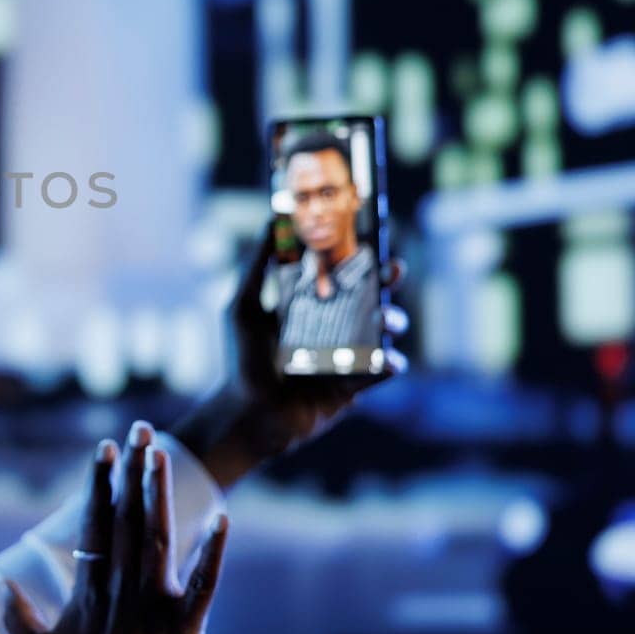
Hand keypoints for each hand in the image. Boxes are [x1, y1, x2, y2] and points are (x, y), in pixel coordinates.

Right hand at [4, 422, 228, 633]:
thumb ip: (20, 615)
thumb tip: (5, 586)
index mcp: (88, 586)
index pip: (95, 520)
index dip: (100, 482)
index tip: (104, 448)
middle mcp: (121, 585)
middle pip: (129, 515)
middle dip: (134, 470)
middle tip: (142, 429)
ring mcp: (153, 603)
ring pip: (159, 535)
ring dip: (160, 492)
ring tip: (163, 453)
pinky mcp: (185, 628)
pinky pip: (205, 583)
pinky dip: (214, 552)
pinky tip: (224, 519)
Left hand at [172, 232, 406, 489]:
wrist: (247, 412)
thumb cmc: (241, 359)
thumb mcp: (243, 306)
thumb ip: (257, 266)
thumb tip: (271, 222)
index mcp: (308, 307)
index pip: (340, 275)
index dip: (359, 258)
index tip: (373, 236)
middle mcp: (330, 328)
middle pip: (368, 299)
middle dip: (386, 284)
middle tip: (393, 270)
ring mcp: (344, 357)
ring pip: (381, 333)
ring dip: (392, 320)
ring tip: (385, 318)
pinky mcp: (352, 386)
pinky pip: (380, 372)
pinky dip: (390, 363)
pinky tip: (388, 359)